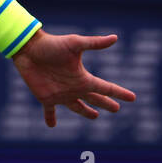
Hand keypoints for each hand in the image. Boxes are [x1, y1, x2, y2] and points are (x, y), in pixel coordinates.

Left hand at [10, 30, 136, 126]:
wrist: (29, 48)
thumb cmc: (51, 45)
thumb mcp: (75, 44)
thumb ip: (94, 43)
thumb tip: (115, 37)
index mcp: (83, 78)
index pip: (106, 88)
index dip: (119, 93)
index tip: (133, 98)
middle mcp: (74, 87)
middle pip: (94, 99)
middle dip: (105, 104)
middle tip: (116, 109)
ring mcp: (60, 94)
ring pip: (77, 107)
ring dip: (86, 112)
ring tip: (95, 116)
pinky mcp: (46, 97)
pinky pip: (49, 111)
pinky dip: (50, 118)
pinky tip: (51, 125)